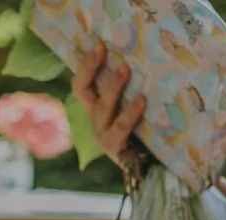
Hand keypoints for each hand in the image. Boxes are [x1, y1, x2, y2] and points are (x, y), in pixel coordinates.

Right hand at [71, 41, 146, 165]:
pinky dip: (131, 113)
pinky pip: (121, 128)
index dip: (86, 65)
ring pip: (103, 108)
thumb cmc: (139, 133)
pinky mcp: (116, 147)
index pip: (81, 85)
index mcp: (94, 109)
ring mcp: (103, 134)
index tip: (99, 45)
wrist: (143, 169)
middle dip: (91, 69)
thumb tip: (135, 62)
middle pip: (84, 92)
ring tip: (125, 70)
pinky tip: (142, 100)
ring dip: (113, 88)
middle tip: (104, 50)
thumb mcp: (127, 110)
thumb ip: (124, 93)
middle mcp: (94, 120)